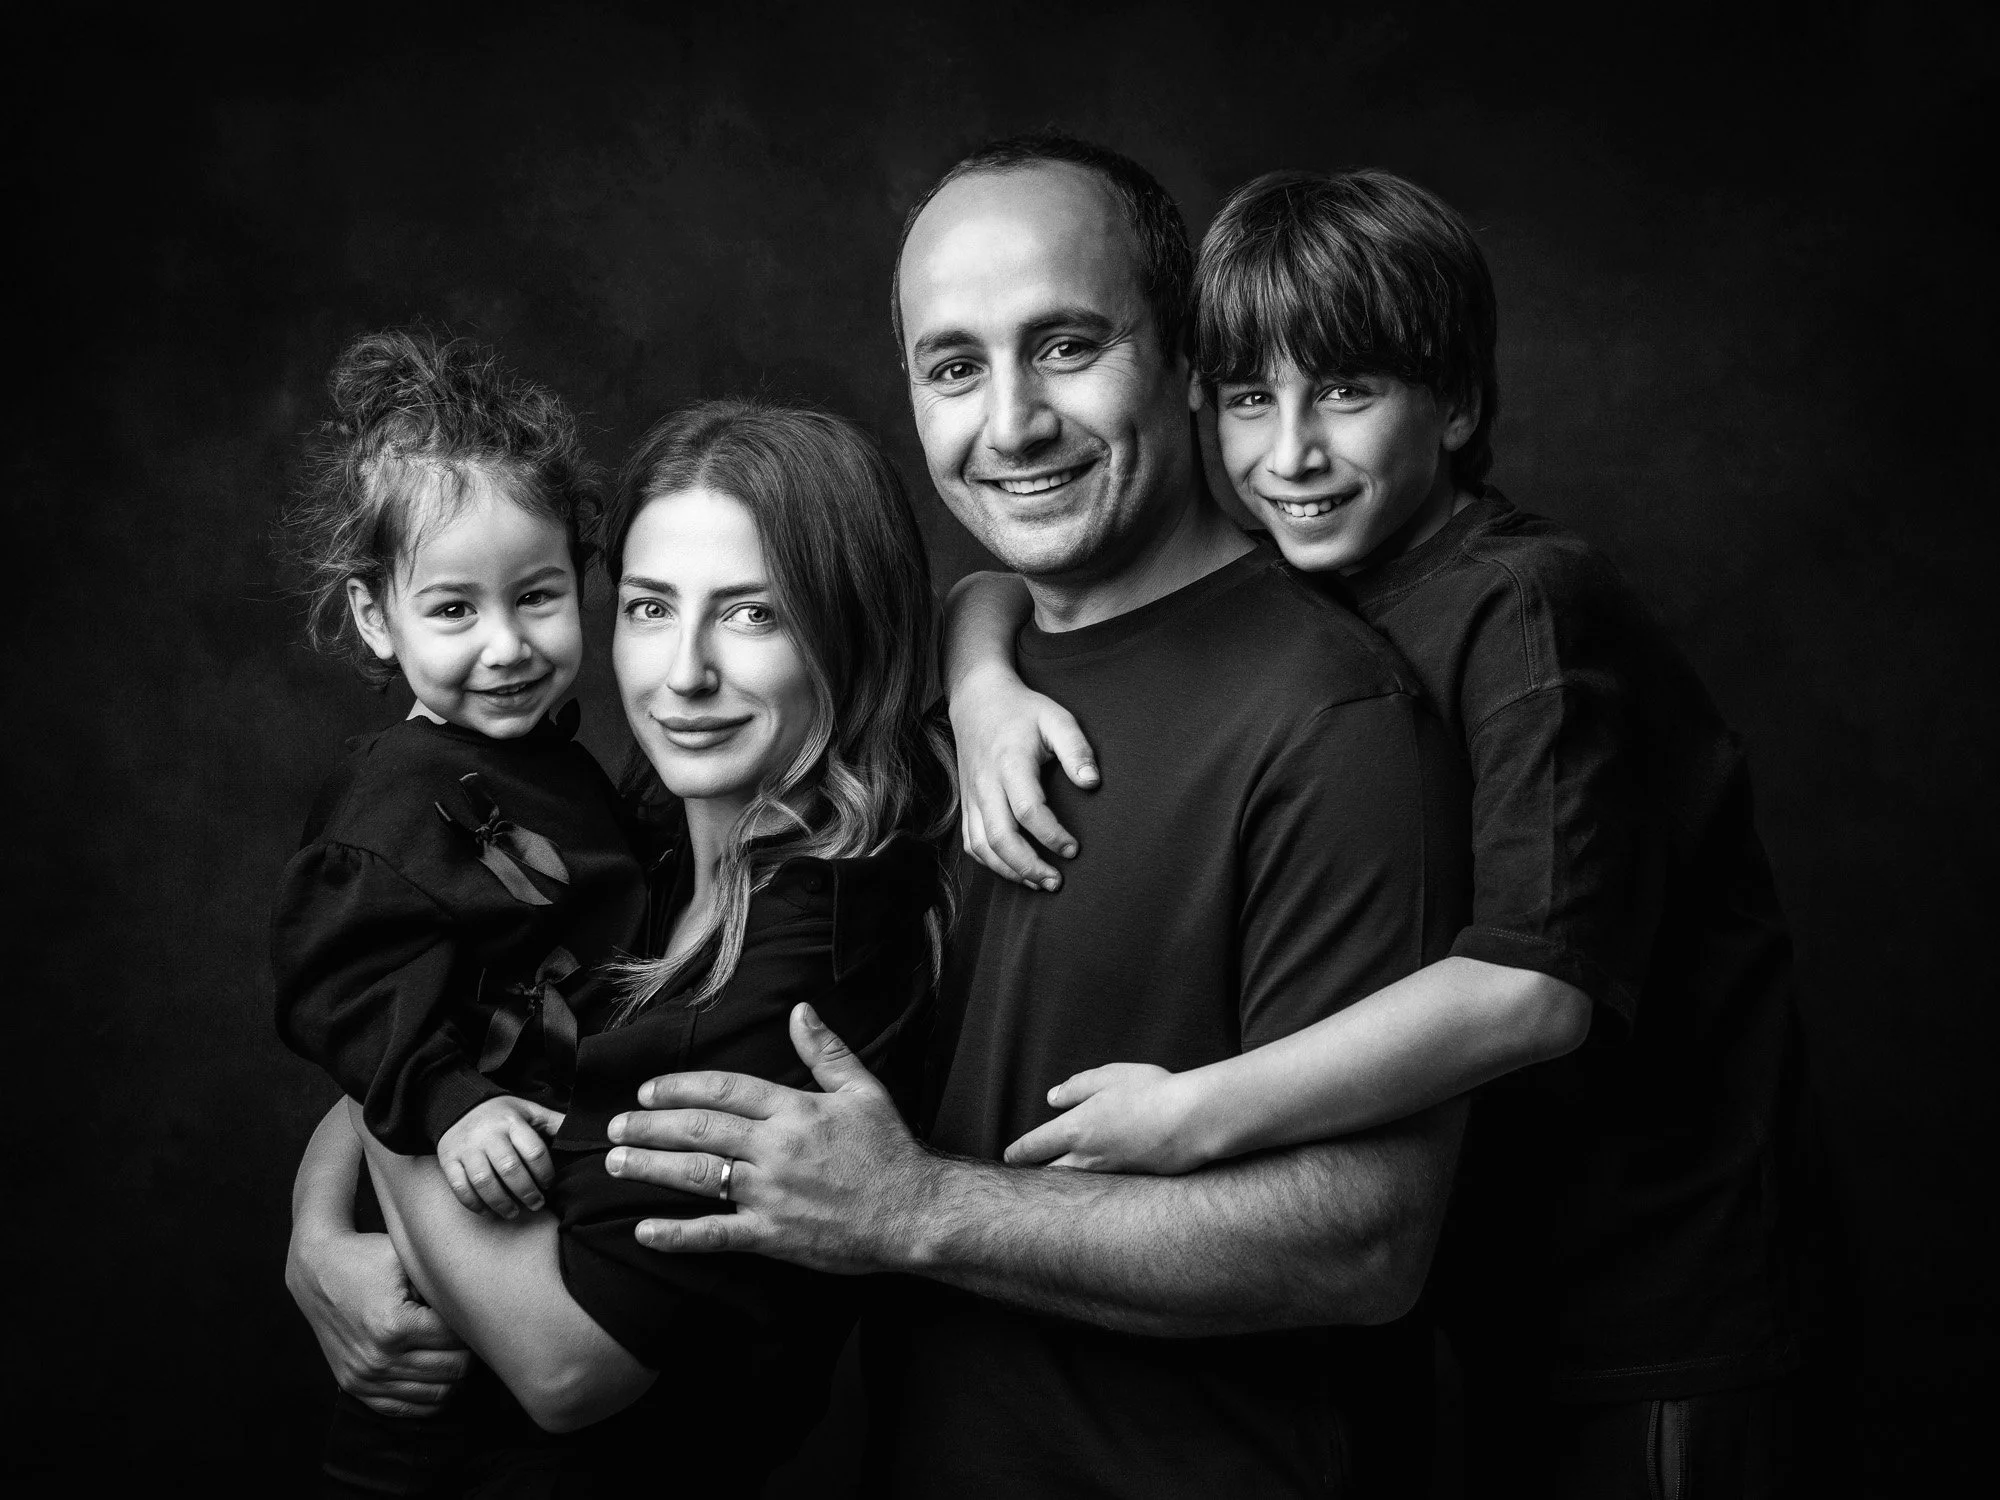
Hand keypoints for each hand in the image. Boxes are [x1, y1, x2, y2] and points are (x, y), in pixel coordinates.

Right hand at [285, 1224, 469, 1417]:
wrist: (317, 1273)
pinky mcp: (355, 1388)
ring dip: (457, 1377)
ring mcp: (365, 1378)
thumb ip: (442, 1279)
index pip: (457, 1339)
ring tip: (464, 1352)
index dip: (474, 1324)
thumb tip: (484, 1298)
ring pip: (436, 1394)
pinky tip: (443, 1376)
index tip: (480, 1312)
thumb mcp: (406, 1257)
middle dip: (472, 1352)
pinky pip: (407, 1408)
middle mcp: (378, 1359)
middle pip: (452, 1369)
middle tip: (478, 1334)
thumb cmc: (368, 1257)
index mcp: (393, 1325)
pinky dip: (432, 1397)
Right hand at [436, 1095, 562, 1216]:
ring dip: (500, 1202)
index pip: (533, 1151)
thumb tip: (581, 1133)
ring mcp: (467, 1148)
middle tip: (536, 1204)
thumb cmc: (501, 1114)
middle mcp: (488, 1135)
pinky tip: (488, 1211)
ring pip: (483, 1181)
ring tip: (513, 1212)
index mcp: (511, 1122)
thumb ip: (552, 1123)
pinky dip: (474, 1204)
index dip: (545, 1172)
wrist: (459, 1105)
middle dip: (526, 1192)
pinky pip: (460, 1187)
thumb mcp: (528, 1111)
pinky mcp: (449, 1160)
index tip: (549, 1184)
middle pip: (510, 1169)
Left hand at [604, 1004, 940, 1273]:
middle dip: (649, 1127)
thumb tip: (799, 1011)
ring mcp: (771, 1194)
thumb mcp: (863, 1089)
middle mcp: (775, 1149)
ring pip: (697, 1176)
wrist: (916, 1212)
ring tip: (615, 1163)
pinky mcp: (773, 1236)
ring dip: (650, 1167)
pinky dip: (677, 1235)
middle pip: (698, 1130)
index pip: (723, 1090)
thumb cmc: (891, 1150)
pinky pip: (715, 1235)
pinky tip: (645, 1231)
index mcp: (794, 1110)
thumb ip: (826, 1050)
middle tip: (614, 1128)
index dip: (678, 1088)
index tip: (647, 1091)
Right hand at [950, 662, 1098, 890]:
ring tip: (1039, 884)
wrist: (977, 699)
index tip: (1074, 849)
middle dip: (1029, 866)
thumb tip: (1092, 782)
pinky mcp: (966, 803)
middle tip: (1057, 882)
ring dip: (1010, 871)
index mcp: (1010, 763)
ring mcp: (972, 796)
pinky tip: (1015, 870)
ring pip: (982, 846)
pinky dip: (991, 863)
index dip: (1052, 835)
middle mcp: (986, 784)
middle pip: (1000, 837)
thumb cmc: (1023, 711)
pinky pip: (971, 842)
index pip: (1028, 810)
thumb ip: (1077, 749)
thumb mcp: (1056, 718)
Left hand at [1003, 1063, 1214, 1174]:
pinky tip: (1095, 1182)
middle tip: (1024, 1178)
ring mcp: (1111, 1172)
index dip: (1018, 1152)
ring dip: (1062, 1182)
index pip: (1035, 1146)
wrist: (1192, 1122)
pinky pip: (1103, 1185)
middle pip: (1051, 1173)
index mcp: (1076, 1129)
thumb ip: (1077, 1086)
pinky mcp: (1133, 1180)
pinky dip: (1091, 1185)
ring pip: (1077, 1182)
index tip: (1008, 1157)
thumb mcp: (1109, 1076)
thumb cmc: (1151, 1092)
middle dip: (1036, 1176)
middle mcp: (1088, 1157)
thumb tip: (1053, 1098)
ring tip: (1054, 1181)